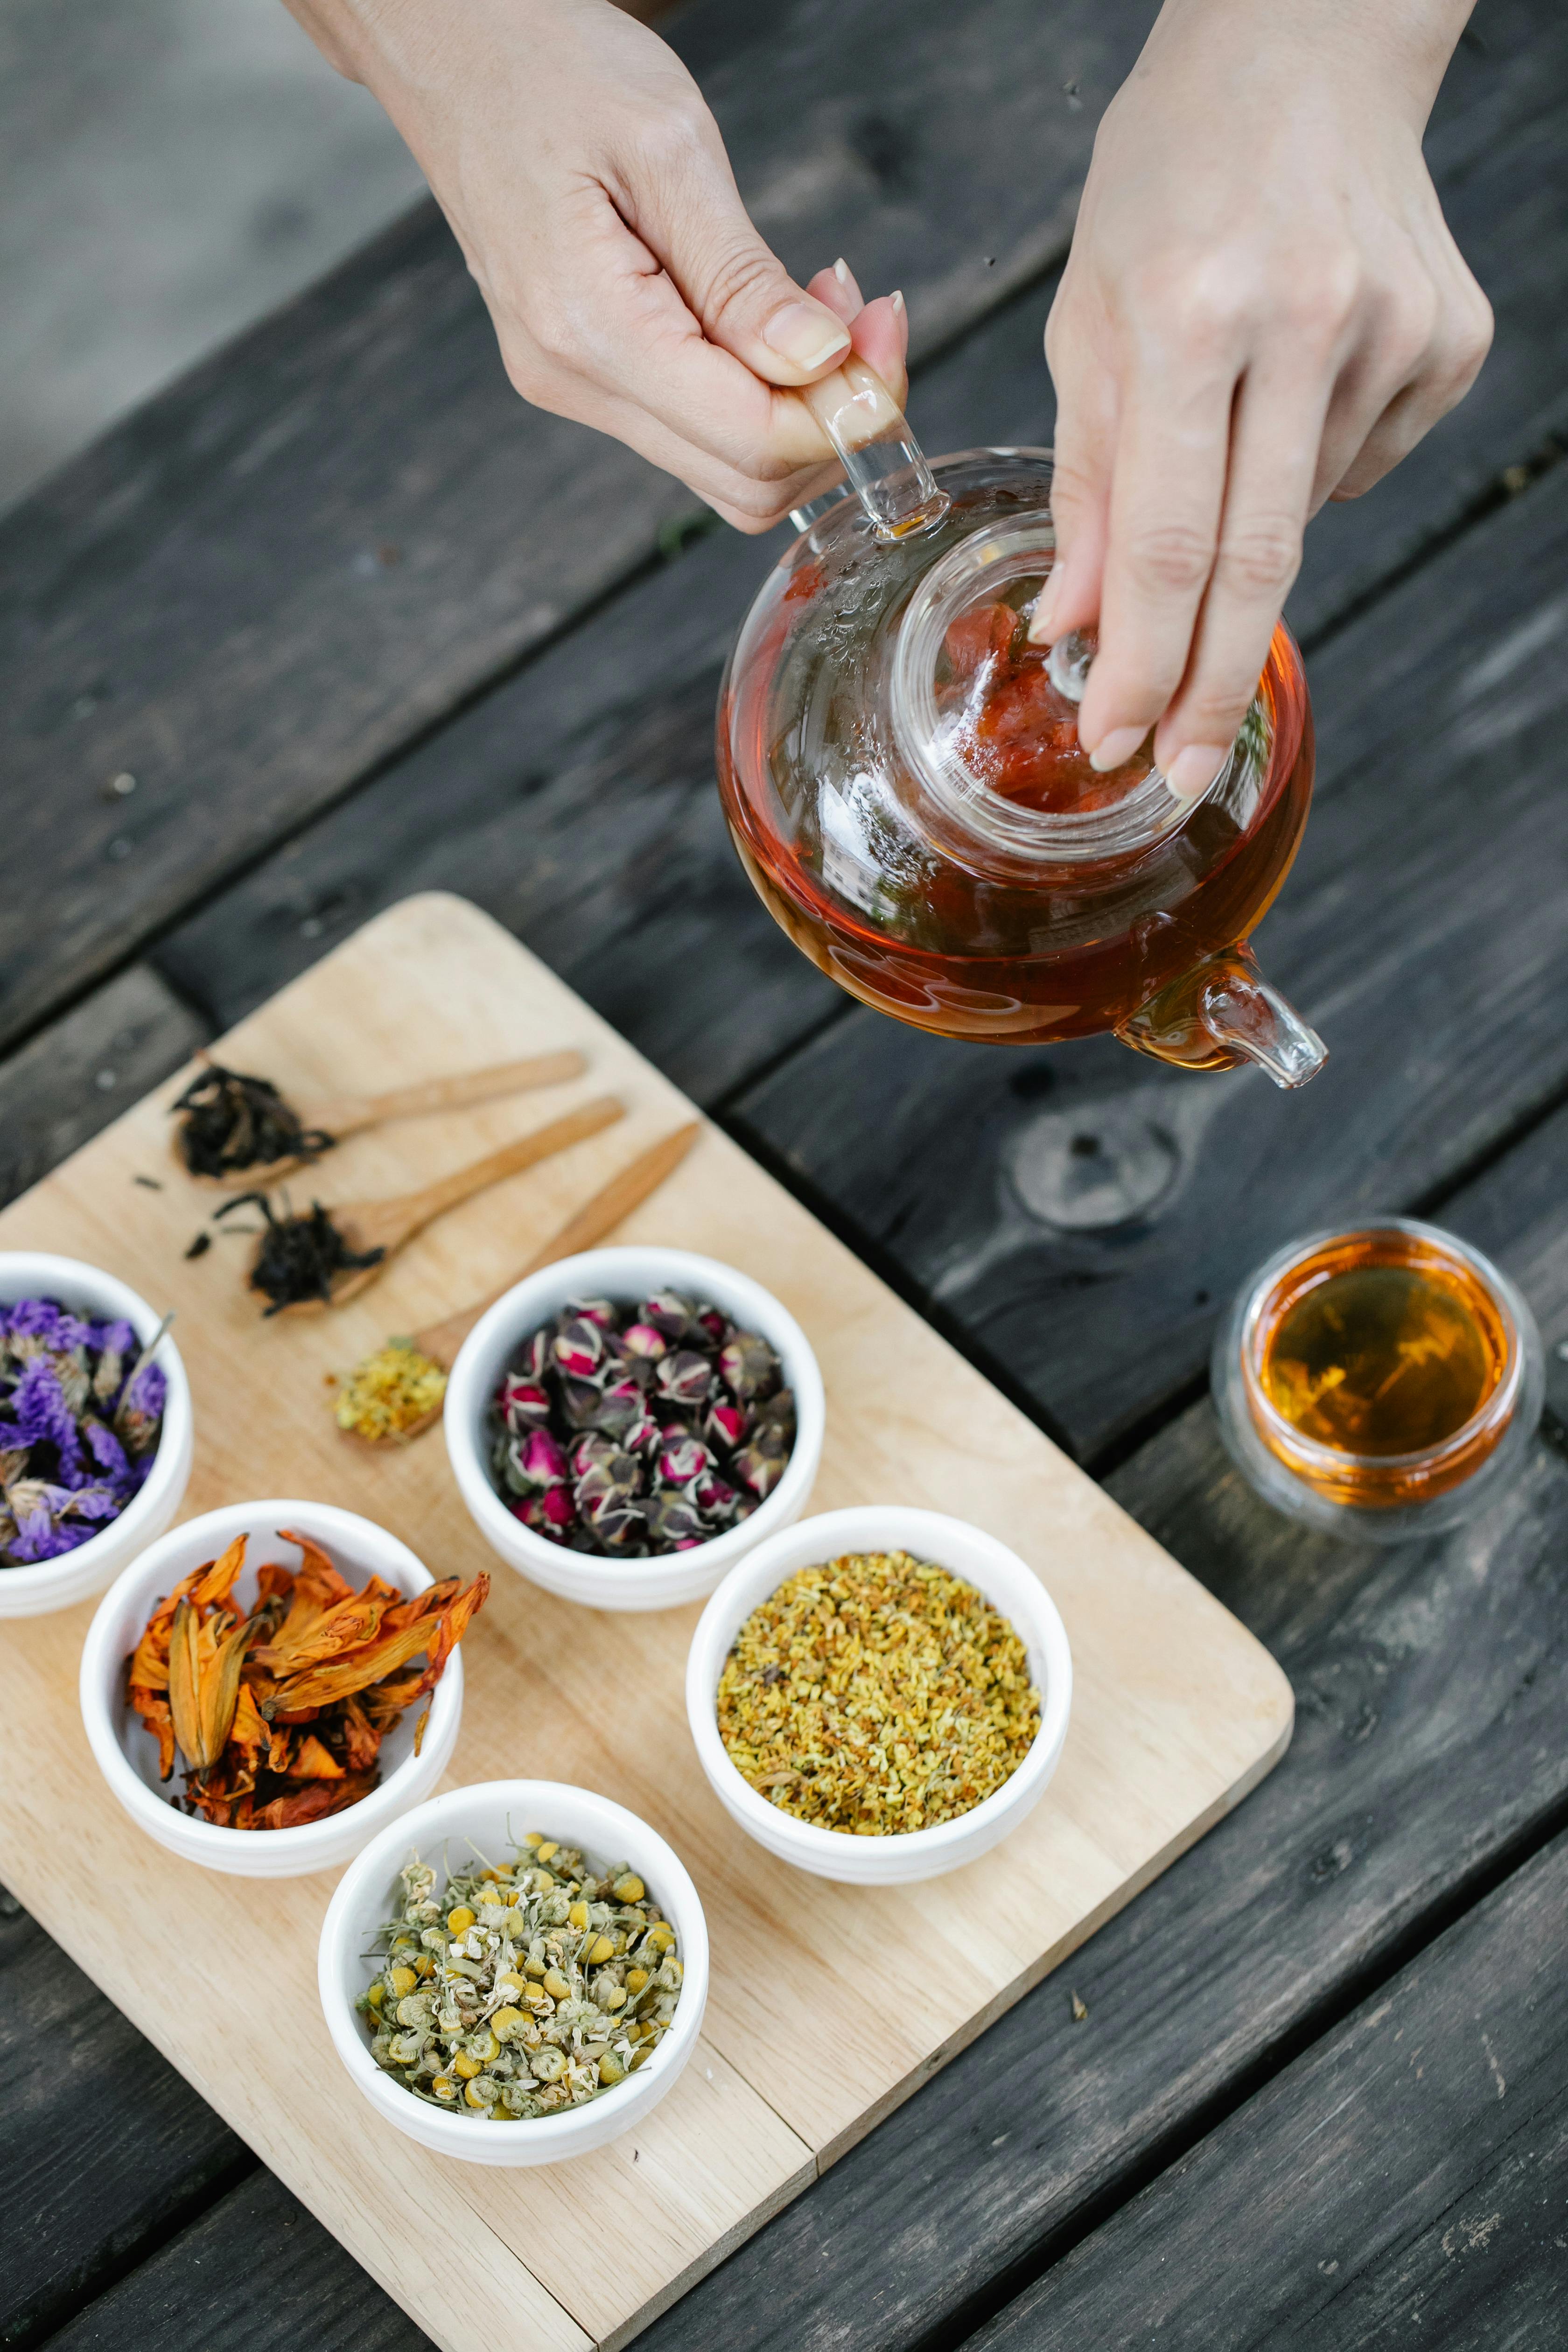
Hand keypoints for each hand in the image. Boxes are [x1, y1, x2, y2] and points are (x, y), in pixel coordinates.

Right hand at [284, 0, 907, 530]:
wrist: (451, 50)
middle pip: (746, 483)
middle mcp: (575, 382)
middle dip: (831, 418)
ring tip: (822, 308)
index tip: (882, 330)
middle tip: (867, 320)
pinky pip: (695, 427)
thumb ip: (743, 276)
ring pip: (726, 469)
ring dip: (799, 409)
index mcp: (591, 329)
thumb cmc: (545, 68)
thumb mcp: (669, 147)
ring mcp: (576, 387)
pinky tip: (770, 319)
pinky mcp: (586, 374)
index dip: (843, 408)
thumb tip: (820, 365)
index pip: (754, 442)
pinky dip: (756, 392)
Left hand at [1030, 0, 1491, 797]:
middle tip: (1182, 771)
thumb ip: (1088, 482)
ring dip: (1249, 530)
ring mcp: (1392, 328)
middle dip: (1212, 688)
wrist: (1304, 48)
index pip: (1168, 543)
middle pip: (1257, 566)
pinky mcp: (1452, 335)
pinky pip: (1365, 463)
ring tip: (1228, 431)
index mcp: (1191, 310)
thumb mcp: (1087, 317)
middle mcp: (1303, 319)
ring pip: (1307, 517)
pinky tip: (1292, 386)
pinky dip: (1313, 464)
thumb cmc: (1171, 179)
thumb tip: (1081, 628)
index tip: (1119, 746)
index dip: (1145, 666)